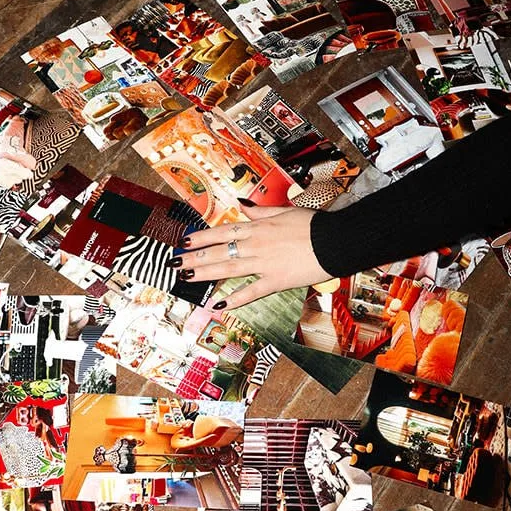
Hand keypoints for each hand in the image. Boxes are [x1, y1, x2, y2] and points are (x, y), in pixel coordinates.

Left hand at [178, 204, 331, 305]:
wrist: (336, 240)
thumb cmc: (313, 225)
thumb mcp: (285, 211)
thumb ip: (260, 212)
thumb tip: (242, 205)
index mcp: (258, 228)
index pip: (223, 232)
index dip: (202, 237)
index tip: (185, 241)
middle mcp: (256, 245)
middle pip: (219, 251)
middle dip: (194, 257)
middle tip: (174, 262)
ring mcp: (264, 264)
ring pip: (228, 268)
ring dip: (205, 274)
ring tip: (186, 277)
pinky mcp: (276, 281)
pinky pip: (252, 291)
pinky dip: (235, 298)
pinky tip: (219, 304)